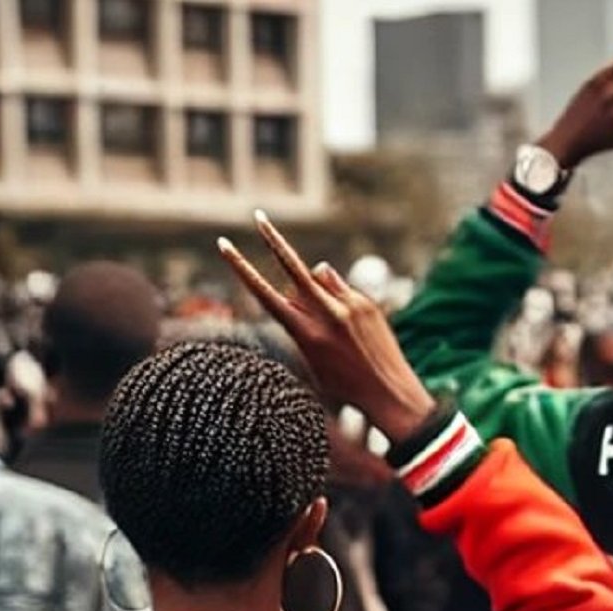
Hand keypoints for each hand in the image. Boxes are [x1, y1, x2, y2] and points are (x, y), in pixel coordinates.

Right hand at [219, 213, 435, 441]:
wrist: (388, 393)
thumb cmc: (344, 384)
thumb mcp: (314, 356)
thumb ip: (310, 310)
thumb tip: (319, 266)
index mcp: (303, 332)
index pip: (263, 292)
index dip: (241, 267)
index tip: (224, 244)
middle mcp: (325, 314)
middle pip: (294, 266)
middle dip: (273, 240)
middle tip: (258, 215)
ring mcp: (349, 306)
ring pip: (321, 278)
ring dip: (317, 289)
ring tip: (335, 325)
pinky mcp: (368, 303)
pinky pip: (343, 290)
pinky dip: (339, 301)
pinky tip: (354, 330)